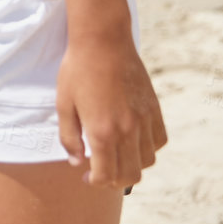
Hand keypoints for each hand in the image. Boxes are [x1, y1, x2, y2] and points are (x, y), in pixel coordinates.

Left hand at [55, 36, 166, 187]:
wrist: (102, 41)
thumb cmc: (77, 70)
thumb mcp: (63, 104)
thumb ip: (69, 138)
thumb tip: (78, 162)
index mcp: (103, 132)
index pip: (106, 175)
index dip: (95, 182)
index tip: (87, 177)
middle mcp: (128, 131)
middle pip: (131, 175)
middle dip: (114, 181)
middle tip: (101, 173)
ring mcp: (144, 120)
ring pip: (148, 161)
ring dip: (133, 166)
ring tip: (117, 157)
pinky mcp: (154, 109)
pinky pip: (159, 141)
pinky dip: (149, 149)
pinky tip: (134, 141)